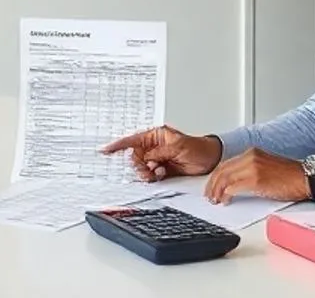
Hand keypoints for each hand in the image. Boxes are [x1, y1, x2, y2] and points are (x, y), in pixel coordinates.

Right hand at [101, 125, 222, 181]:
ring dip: (146, 172)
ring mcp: (158, 159)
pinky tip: (161, 174)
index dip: (117, 145)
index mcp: (156, 136)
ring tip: (157, 171)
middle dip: (138, 164)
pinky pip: (150, 175)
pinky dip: (153, 177)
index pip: (132, 140)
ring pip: (141, 168)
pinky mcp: (163, 170)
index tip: (105, 150)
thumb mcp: (178, 146)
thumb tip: (147, 158)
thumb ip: (160, 152)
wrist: (210, 159)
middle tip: (148, 167)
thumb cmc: (198, 147)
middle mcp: (155, 147)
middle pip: (135, 157)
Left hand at [203, 148, 310, 204]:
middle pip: (222, 170)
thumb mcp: (265, 167)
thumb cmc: (289, 176)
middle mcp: (250, 156)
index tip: (211, 187)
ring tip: (216, 200)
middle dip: (212, 184)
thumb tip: (233, 184)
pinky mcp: (256, 179)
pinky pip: (233, 187)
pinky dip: (226, 195)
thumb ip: (248, 170)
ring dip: (217, 191)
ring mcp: (252, 167)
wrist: (305, 178)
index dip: (215, 177)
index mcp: (251, 152)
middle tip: (209, 196)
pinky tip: (226, 200)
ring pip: (225, 178)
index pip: (225, 163)